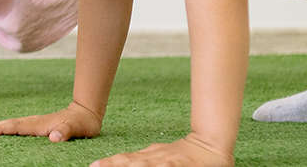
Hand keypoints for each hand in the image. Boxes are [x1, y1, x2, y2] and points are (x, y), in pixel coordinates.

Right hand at [0, 101, 102, 141]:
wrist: (86, 112)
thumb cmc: (82, 123)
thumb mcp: (77, 128)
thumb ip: (65, 132)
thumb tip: (53, 138)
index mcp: (41, 124)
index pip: (18, 127)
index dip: (3, 129)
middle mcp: (36, 122)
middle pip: (12, 123)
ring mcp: (36, 122)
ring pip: (14, 123)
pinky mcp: (38, 124)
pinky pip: (19, 126)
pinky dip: (8, 127)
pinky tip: (3, 130)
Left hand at [90, 136, 232, 166]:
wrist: (212, 143)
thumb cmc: (186, 154)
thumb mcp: (162, 156)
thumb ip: (146, 159)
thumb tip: (127, 162)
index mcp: (149, 156)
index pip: (125, 160)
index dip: (109, 163)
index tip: (93, 165)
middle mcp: (154, 157)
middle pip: (128, 161)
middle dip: (111, 165)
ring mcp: (165, 161)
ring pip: (142, 165)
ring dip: (125, 166)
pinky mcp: (178, 165)